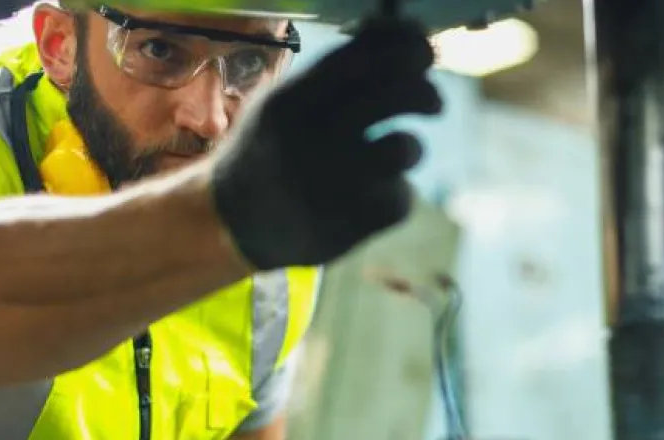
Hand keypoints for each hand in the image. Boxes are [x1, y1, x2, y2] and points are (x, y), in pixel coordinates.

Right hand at [210, 17, 442, 269]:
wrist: (230, 221)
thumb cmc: (269, 149)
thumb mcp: (283, 99)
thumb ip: (334, 70)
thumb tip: (399, 34)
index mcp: (293, 99)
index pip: (366, 56)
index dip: (406, 47)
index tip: (422, 53)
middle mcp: (310, 136)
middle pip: (397, 95)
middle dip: (426, 93)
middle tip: (432, 103)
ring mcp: (329, 184)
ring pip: (405, 148)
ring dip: (410, 147)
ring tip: (398, 151)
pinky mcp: (347, 225)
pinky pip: (400, 199)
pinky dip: (394, 195)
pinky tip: (373, 195)